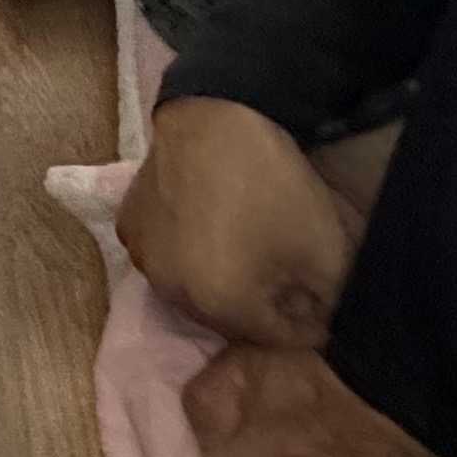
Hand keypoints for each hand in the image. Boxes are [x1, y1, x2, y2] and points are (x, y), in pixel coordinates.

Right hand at [119, 95, 359, 350]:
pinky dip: (190, 249)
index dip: (309, 316)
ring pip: (197, 287)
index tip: (321, 287)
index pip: (281, 338)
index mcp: (222, 312)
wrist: (215, 118)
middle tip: (287, 261)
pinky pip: (169, 255)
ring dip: (224, 276)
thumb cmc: (273, 186)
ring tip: (248, 236)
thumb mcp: (327, 252)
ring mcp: (146, 261)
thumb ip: (327, 305)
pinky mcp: (129, 226)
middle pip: (234, 317)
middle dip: (264, 300)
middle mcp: (174, 297)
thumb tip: (320, 325)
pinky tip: (210, 218)